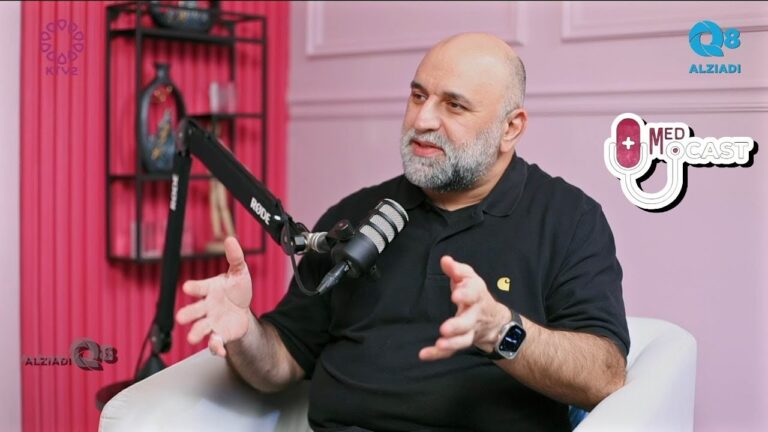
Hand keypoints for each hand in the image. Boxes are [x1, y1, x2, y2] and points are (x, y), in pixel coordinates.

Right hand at [176, 237, 252, 356]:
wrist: (242, 311)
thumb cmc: (236, 290)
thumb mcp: (239, 272)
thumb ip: (235, 257)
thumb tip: (231, 239)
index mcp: (209, 289)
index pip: (198, 287)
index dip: (193, 287)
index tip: (188, 288)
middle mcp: (206, 307)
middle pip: (193, 311)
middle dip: (186, 314)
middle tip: (181, 317)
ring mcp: (211, 322)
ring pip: (200, 329)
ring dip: (195, 333)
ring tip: (192, 337)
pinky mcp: (220, 335)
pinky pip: (215, 343)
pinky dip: (216, 347)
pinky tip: (220, 350)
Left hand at [419, 256, 510, 360]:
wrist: (493, 319)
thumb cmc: (475, 295)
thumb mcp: (469, 278)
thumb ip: (457, 270)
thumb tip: (445, 260)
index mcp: (477, 296)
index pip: (474, 294)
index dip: (466, 294)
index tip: (455, 294)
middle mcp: (475, 315)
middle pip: (468, 322)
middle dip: (458, 325)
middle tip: (445, 328)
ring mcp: (470, 331)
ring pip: (463, 340)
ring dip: (451, 343)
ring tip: (440, 344)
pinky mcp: (462, 342)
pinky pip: (451, 351)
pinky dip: (438, 354)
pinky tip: (424, 354)